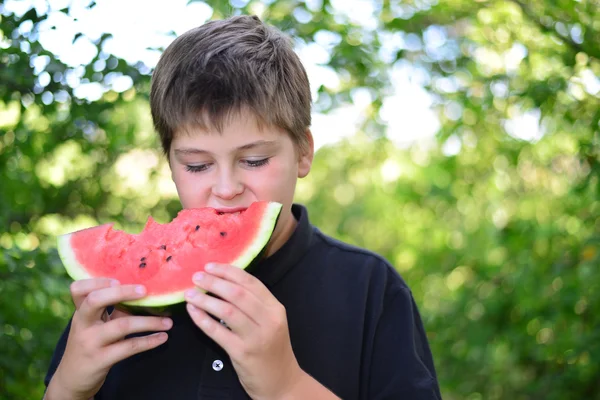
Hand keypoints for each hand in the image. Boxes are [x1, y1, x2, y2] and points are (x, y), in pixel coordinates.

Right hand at [46, 278, 172, 399]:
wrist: (72, 379)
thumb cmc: (90, 344)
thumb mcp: (95, 325)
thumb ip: (113, 310)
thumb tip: (143, 293)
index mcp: (80, 312)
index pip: (79, 289)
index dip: (98, 281)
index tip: (119, 279)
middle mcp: (82, 324)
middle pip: (96, 300)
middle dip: (123, 292)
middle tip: (145, 291)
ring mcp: (90, 342)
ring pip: (121, 325)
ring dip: (149, 322)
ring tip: (168, 322)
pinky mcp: (100, 360)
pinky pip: (129, 347)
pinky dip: (149, 341)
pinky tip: (162, 337)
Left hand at [185, 263, 301, 399]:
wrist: (281, 381)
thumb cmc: (272, 349)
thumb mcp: (271, 322)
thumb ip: (254, 304)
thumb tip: (224, 283)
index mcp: (275, 308)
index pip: (251, 282)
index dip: (228, 271)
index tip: (210, 266)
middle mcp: (269, 320)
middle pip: (238, 293)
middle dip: (214, 282)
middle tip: (196, 277)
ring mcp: (256, 337)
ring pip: (227, 310)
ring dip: (205, 299)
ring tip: (190, 294)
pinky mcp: (242, 353)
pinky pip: (217, 332)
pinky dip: (202, 319)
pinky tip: (192, 312)